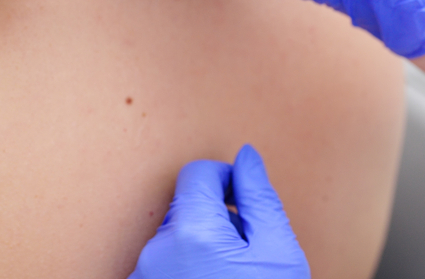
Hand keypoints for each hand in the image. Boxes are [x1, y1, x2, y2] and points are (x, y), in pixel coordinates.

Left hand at [129, 145, 308, 278]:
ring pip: (174, 239)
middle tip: (248, 253)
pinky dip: (186, 270)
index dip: (228, 181)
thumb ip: (261, 200)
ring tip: (230, 278)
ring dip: (201, 246)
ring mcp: (145, 277)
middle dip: (217, 218)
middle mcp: (157, 252)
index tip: (246, 203)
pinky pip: (163, 267)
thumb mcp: (279, 256)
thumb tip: (247, 157)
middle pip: (186, 207)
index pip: (198, 174)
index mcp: (193, 233)